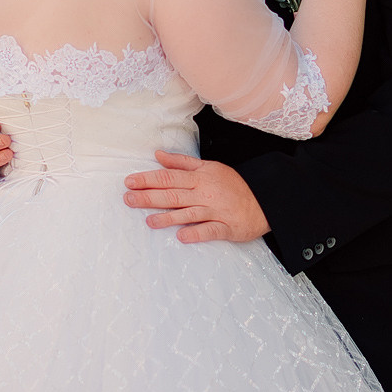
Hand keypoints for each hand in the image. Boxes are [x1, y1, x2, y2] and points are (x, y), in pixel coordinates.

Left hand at [123, 152, 270, 243]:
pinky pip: (210, 231)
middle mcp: (205, 194)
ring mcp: (215, 211)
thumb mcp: (208, 167)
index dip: (148, 179)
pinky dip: (196, 233)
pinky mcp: (226, 227)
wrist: (263, 200)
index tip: (130, 181)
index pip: (169, 177)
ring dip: (168, 218)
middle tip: (128, 199)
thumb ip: (182, 162)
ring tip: (149, 221)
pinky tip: (182, 236)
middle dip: (150, 197)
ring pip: (188, 214)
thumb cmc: (232, 184)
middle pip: (173, 195)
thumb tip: (158, 155)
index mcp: (199, 178)